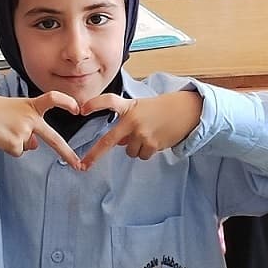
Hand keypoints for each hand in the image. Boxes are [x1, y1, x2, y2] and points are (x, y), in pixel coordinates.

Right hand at [0, 92, 82, 168]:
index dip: (66, 102)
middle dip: (67, 153)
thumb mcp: (14, 111)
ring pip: (27, 146)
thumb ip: (28, 124)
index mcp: (31, 106)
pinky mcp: (14, 143)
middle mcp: (30, 119)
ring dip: (15, 142)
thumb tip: (35, 146)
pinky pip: (17, 152)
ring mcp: (23, 131)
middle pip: (53, 138)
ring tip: (1, 129)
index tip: (78, 109)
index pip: (53, 98)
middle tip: (78, 165)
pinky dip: (8, 148)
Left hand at [79, 91, 203, 168]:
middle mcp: (132, 120)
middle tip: (83, 165)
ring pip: (129, 151)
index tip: (81, 110)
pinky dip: (147, 151)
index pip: (108, 101)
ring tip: (150, 135)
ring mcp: (142, 134)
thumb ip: (127, 123)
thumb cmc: (161, 109)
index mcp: (129, 107)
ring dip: (136, 147)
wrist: (186, 111)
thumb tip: (119, 143)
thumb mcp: (141, 109)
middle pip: (108, 140)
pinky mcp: (152, 144)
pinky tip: (156, 140)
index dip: (94, 104)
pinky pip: (142, 155)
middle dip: (94, 155)